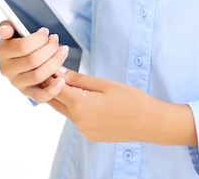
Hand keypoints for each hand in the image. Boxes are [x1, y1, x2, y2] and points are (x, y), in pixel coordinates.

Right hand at [0, 22, 68, 101]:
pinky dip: (52, 90)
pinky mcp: (27, 92)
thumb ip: (6, 26)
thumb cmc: (18, 40)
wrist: (21, 55)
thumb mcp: (11, 29)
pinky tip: (61, 80)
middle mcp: (7, 70)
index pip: (24, 46)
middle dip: (50, 48)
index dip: (39, 38)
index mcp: (2, 52)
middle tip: (55, 40)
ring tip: (62, 50)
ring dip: (55, 62)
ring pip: (38, 75)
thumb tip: (5, 30)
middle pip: (33, 60)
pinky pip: (40, 96)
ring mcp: (17, 83)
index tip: (46, 32)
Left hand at [49, 70, 196, 145]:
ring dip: (65, 97)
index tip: (50, 64)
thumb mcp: (105, 84)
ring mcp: (84, 130)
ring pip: (66, 111)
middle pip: (55, 102)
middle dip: (52, 86)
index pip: (54, 88)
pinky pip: (77, 119)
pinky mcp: (91, 135)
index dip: (49, 75)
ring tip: (73, 81)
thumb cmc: (131, 99)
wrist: (149, 123)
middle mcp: (78, 121)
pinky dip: (77, 107)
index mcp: (80, 105)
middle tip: (55, 70)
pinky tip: (89, 98)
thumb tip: (59, 72)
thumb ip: (80, 80)